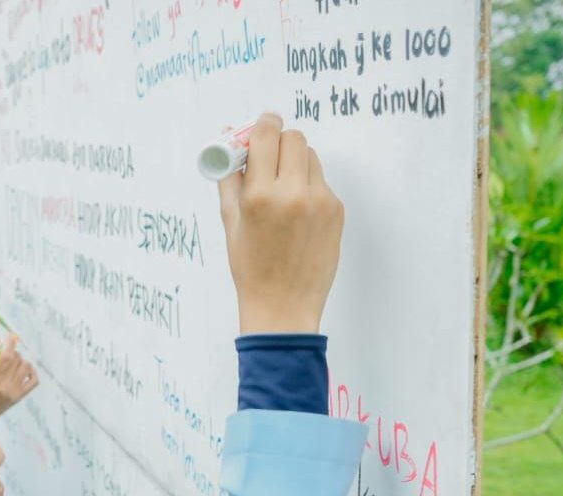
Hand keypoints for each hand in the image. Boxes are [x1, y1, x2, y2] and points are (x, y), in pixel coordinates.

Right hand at [0, 336, 38, 429]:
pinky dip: (32, 371)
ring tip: (13, 362)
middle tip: (6, 352)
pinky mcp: (19, 397)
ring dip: (20, 360)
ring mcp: (12, 392)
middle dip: (12, 351)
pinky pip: (34, 380)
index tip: (7, 337)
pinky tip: (25, 369)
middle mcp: (2, 384)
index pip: (6, 354)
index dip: (9, 342)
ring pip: (26, 366)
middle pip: (16, 358)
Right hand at [217, 112, 344, 333]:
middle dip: (280, 142)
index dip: (263, 124)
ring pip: (311, 157)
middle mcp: (292, 193)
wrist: (283, 305)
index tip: (261, 125)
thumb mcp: (231, 222)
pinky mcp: (336, 210)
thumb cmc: (251, 268)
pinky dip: (308, 186)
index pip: (266, 134)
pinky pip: (321, 181)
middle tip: (269, 157)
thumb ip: (229, 179)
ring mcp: (319, 201)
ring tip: (283, 189)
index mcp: (260, 195)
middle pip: (294, 138)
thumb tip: (226, 144)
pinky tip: (298, 213)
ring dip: (295, 162)